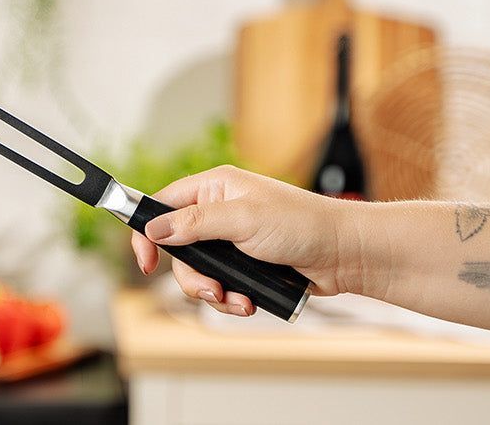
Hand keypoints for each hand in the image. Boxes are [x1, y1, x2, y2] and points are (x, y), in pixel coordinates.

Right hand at [130, 166, 359, 316]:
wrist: (343, 254)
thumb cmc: (302, 224)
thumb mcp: (243, 220)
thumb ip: (195, 223)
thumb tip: (154, 228)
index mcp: (216, 188)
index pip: (163, 205)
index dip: (148, 232)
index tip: (146, 262)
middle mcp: (220, 212)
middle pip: (178, 248)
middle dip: (192, 276)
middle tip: (210, 289)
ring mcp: (232, 240)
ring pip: (199, 272)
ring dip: (214, 292)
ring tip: (238, 299)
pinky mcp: (245, 264)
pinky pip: (221, 285)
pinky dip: (230, 298)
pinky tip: (249, 301)